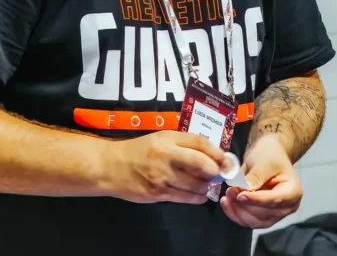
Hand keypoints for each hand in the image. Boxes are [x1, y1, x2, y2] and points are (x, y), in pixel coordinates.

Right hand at [105, 130, 224, 203]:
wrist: (111, 167)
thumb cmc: (139, 151)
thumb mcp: (160, 139)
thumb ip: (183, 144)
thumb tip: (211, 153)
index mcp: (168, 138)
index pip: (199, 142)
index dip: (216, 152)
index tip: (225, 158)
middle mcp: (166, 156)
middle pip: (201, 164)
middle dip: (214, 170)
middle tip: (218, 172)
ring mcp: (162, 176)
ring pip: (195, 184)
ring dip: (207, 186)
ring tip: (207, 184)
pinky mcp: (158, 193)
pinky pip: (185, 198)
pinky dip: (197, 197)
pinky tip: (199, 195)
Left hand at [220, 135, 301, 227]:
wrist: (268, 154)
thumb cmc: (270, 155)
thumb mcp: (264, 161)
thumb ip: (256, 176)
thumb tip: (244, 191)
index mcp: (293, 192)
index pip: (274, 201)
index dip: (256, 200)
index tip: (240, 195)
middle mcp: (288, 207)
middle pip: (264, 214)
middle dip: (244, 204)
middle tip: (229, 191)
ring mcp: (276, 214)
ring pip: (255, 221)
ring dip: (238, 211)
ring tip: (227, 196)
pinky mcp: (263, 217)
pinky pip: (249, 221)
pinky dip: (236, 214)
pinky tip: (227, 203)